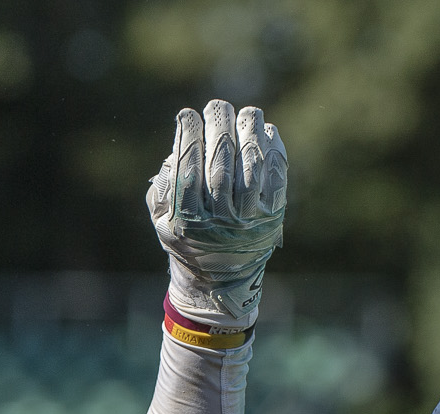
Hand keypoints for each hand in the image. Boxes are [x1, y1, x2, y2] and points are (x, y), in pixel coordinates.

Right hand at [147, 100, 287, 326]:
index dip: (188, 136)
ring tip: (246, 112)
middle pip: (220, 162)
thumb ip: (163, 188)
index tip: (187, 114)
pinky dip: (274, 151)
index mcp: (188, 220)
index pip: (188, 168)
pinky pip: (276, 177)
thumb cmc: (188, 240)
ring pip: (250, 165)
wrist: (220, 282)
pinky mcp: (272, 216)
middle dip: (218, 127)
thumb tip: (177, 149)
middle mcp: (219, 220)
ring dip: (249, 132)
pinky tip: (267, 132)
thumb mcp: (163, 221)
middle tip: (216, 106)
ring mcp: (249, 219)